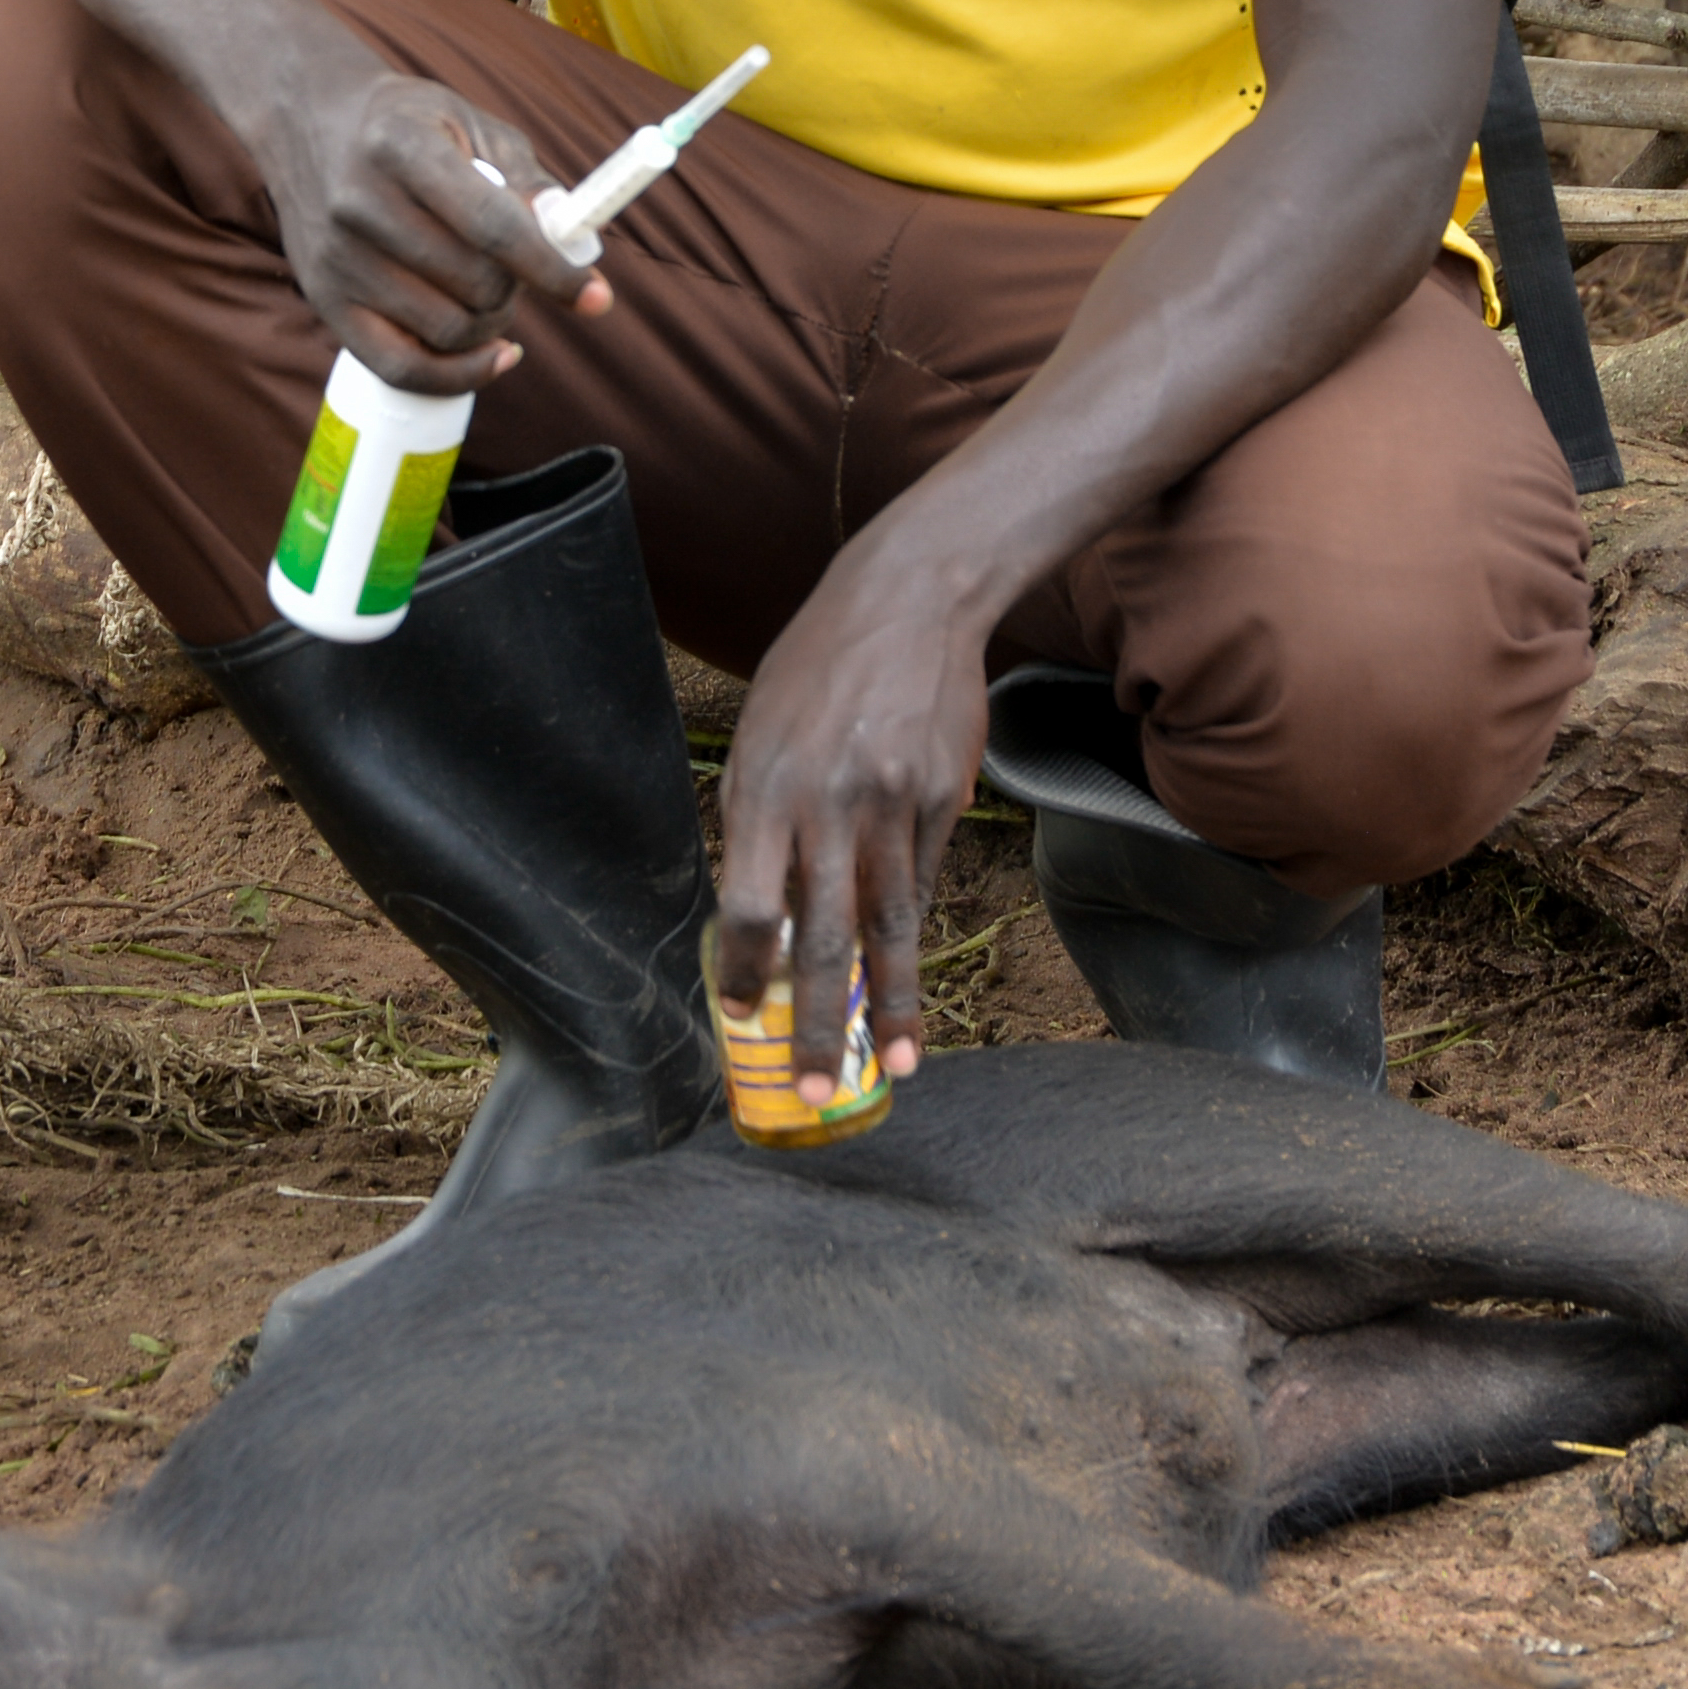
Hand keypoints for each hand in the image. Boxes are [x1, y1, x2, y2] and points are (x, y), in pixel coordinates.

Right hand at [230, 46, 591, 385]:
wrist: (305, 120)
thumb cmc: (404, 123)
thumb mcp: (468, 121)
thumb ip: (524, 176)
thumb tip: (572, 238)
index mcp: (403, 149)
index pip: (492, 227)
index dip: (551, 269)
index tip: (597, 297)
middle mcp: (361, 206)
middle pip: (474, 285)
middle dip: (519, 288)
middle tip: (519, 269)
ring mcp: (338, 259)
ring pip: (448, 329)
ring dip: (491, 323)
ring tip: (490, 292)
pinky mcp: (325, 300)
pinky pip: (401, 368)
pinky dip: (458, 374)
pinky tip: (491, 354)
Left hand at [709, 535, 993, 1085]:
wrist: (910, 600)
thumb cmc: (816, 669)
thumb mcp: (760, 732)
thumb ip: (755, 818)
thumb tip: (756, 914)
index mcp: (766, 786)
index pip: (750, 903)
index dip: (745, 969)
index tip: (743, 1016)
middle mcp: (830, 803)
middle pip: (824, 935)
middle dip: (818, 1022)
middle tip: (816, 1088)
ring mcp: (896, 805)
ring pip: (891, 926)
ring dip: (893, 1004)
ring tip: (896, 1065)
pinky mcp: (945, 800)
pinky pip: (924, 880)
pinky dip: (911, 930)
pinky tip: (907, 971)